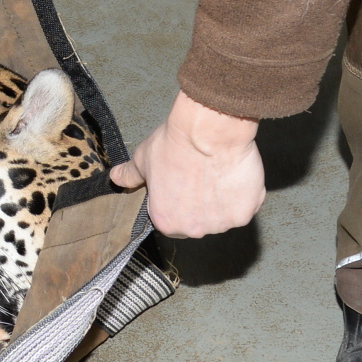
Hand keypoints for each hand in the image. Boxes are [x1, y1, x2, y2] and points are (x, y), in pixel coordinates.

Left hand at [110, 91, 266, 237]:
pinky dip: (243, 194)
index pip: (171, 218)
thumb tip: (116, 178)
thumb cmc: (175, 144)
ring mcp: (221, 224)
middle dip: (199, 204)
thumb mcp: (143, 159)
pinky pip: (245, 207)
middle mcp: (193, 229)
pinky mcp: (245, 213)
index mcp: (166, 221)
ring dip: (221, 200)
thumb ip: (130, 175)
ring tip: (216, 173)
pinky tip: (233, 175)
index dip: (176, 200)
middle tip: (200, 177)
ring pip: (222, 215)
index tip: (182, 183)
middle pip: (198, 221)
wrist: (208, 131)